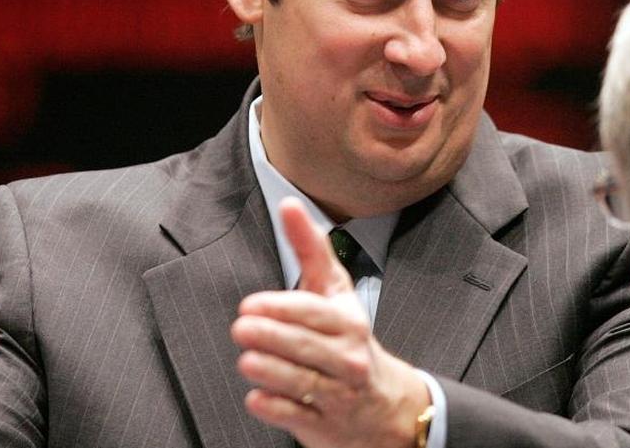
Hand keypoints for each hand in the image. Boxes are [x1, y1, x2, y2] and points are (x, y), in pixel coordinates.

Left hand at [231, 198, 429, 447]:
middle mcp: (346, 358)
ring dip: (271, 371)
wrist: (387, 406)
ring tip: (247, 360)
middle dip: (272, 337)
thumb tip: (289, 205)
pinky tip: (257, 396)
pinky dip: (275, 407)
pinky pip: (296, 416)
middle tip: (242, 329)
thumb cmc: (350, 339)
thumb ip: (311, 249)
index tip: (251, 304)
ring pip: (301, 381)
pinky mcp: (323, 425)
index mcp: (348, 322)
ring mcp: (337, 394)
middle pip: (306, 346)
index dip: (282, 308)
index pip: (314, 312)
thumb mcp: (336, 292)